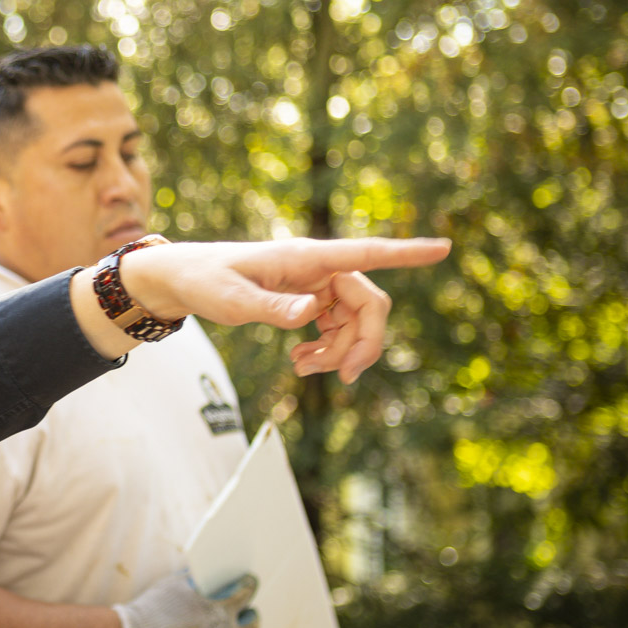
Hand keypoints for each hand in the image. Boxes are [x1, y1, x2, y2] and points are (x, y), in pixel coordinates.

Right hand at [111, 570, 258, 627]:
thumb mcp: (172, 586)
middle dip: (249, 616)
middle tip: (244, 615)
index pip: (247, 590)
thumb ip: (194, 581)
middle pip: (253, 623)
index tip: (249, 583)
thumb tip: (203, 576)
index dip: (248, 584)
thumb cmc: (150, 613)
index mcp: (222, 607)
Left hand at [114, 236, 451, 382]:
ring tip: (303, 368)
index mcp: (307, 257)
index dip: (407, 252)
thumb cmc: (205, 281)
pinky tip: (302, 362)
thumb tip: (311, 314)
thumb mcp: (231, 300)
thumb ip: (271, 308)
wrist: (184, 280)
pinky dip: (327, 350)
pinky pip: (337, 328)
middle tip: (342, 378)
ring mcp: (317, 285)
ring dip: (340, 352)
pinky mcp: (310, 300)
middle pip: (369, 304)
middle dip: (363, 343)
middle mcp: (319, 268)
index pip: (366, 252)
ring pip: (355, 322)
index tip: (444, 248)